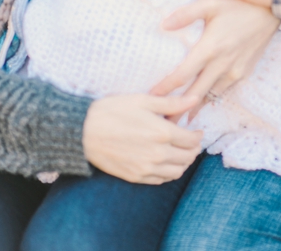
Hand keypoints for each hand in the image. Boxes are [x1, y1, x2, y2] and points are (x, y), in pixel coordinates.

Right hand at [83, 94, 202, 183]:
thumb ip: (173, 103)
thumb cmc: (113, 111)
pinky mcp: (134, 177)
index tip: (196, 131)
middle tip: (190, 142)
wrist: (82, 132)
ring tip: (179, 152)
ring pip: (177, 172)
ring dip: (182, 163)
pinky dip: (168, 173)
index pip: (192, 140)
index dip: (198, 135)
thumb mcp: (144, 100)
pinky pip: (160, 180)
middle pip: (188, 157)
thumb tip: (195, 99)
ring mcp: (146, 168)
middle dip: (193, 149)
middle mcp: (158, 154)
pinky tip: (164, 163)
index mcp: (163, 133)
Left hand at [150, 0, 280, 118]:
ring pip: (211, 95)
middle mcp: (223, 64)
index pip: (182, 75)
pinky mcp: (245, 70)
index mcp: (211, 48)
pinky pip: (224, 89)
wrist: (273, 7)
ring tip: (180, 120)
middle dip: (178, 111)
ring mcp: (236, 70)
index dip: (165, 89)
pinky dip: (211, 97)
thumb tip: (163, 25)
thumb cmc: (239, 1)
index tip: (150, 99)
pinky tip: (203, 102)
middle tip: (163, 126)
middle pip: (195, 94)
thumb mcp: (210, 1)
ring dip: (195, 108)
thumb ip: (186, 14)